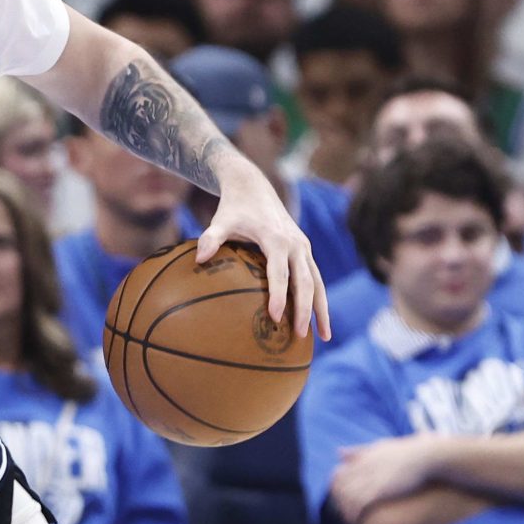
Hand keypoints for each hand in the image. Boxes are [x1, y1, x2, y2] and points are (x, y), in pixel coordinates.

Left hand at [200, 159, 330, 340]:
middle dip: (304, 310)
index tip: (274, 317)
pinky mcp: (305, 250)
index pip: (279, 272)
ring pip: (318, 282)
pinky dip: (319, 299)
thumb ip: (210, 239)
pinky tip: (318, 320)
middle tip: (298, 335)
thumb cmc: (233, 208)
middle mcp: (295, 243)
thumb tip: (198, 258)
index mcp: (276, 238)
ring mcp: (303, 247)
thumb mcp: (220, 220)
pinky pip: (316, 278)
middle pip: (306, 281)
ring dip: (321, 309)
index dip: (278, 295)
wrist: (254, 186)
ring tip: (325, 337)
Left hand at [331, 434, 446, 523]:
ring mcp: (371, 478)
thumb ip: (359, 451)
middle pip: (340, 487)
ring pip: (346, 497)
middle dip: (338, 502)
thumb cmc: (407, 452)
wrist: (427, 456)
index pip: (338, 475)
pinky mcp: (380, 489)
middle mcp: (363, 467)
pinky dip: (353, 513)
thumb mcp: (379, 447)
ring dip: (344, 511)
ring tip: (348, 521)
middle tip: (342, 514)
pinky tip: (355, 522)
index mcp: (363, 458)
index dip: (336, 490)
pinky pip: (359, 503)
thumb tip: (338, 452)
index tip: (339, 500)